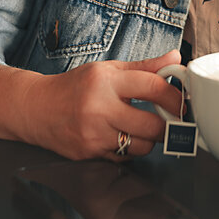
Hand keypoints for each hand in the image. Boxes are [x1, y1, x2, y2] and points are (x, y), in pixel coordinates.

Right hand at [27, 49, 183, 161]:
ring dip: (148, 140)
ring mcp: (93, 134)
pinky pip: (123, 158)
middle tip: (167, 121)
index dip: (174, 97)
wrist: (36, 108)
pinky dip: (128, 150)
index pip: (153, 87)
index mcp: (106, 80)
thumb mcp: (108, 69)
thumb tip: (175, 59)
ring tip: (141, 129)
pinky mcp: (88, 154)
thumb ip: (144, 67)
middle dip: (166, 125)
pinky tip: (121, 137)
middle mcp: (99, 108)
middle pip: (151, 125)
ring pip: (140, 146)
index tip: (182, 103)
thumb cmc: (74, 87)